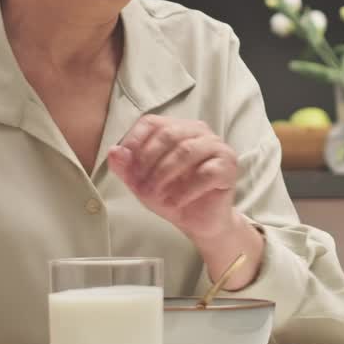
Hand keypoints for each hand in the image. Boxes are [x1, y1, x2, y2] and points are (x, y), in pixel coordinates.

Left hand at [107, 115, 239, 242]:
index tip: (127, 166)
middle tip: (140, 187)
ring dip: (165, 175)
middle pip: (168, 134)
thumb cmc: (170, 195)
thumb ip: (125, 167)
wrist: (198, 221)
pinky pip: (206, 172)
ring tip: (155, 196)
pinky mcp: (229, 166)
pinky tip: (175, 203)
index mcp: (176, 127)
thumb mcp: (141, 183)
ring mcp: (217, 146)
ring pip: (187, 151)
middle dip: (149, 162)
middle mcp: (198, 131)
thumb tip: (114, 152)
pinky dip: (185, 190)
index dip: (135, 141)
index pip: (151, 122)